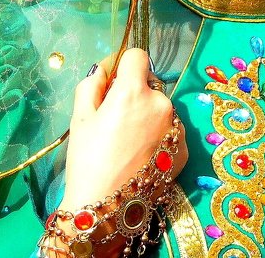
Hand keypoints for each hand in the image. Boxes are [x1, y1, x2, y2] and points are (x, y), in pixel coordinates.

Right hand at [60, 48, 187, 210]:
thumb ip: (92, 84)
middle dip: (135, 93)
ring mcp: (177, 128)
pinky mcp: (184, 149)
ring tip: (130, 143)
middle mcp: (162, 104)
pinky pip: (171, 130)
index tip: (114, 82)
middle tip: (116, 120)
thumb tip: (105, 68)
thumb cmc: (87, 160)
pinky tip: (143, 156)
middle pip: (150, 84)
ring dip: (149, 115)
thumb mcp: (80, 118)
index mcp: (133, 91)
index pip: (138, 55)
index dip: (124, 66)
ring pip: (161, 108)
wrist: (106, 208)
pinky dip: (159, 135)